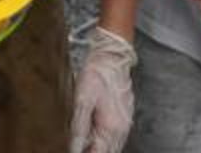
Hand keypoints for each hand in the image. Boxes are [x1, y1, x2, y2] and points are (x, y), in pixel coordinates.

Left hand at [71, 26, 136, 152]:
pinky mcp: (125, 116)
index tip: (75, 152)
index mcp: (111, 127)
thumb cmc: (97, 76)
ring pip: (113, 146)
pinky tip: (96, 137)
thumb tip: (75, 148)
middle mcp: (122, 129)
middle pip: (108, 152)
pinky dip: (106, 141)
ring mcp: (126, 123)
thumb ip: (79, 127)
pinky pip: (117, 137)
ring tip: (85, 146)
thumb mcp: (82, 101)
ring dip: (100, 148)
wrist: (112, 58)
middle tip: (79, 149)